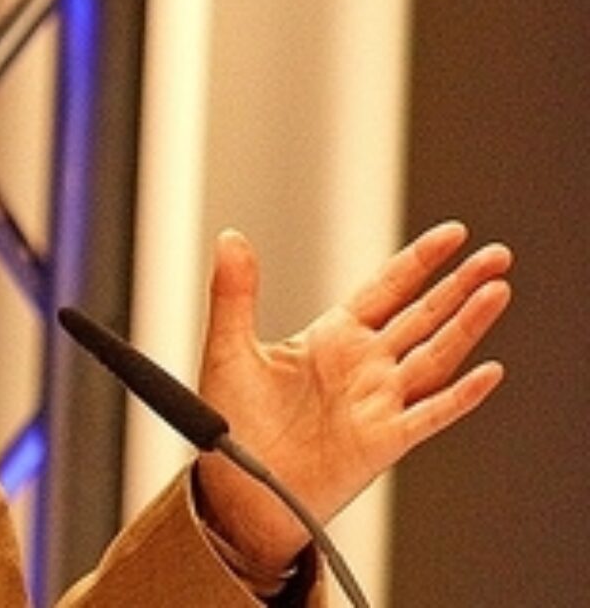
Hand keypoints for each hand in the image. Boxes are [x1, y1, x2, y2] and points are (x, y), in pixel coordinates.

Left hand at [193, 221, 512, 573]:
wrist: (238, 491)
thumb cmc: (235, 426)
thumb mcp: (228, 348)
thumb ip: (234, 293)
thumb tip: (231, 238)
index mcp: (333, 339)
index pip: (387, 289)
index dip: (419, 261)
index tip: (452, 234)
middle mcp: (364, 367)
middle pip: (423, 317)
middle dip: (459, 285)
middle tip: (496, 255)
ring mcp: (379, 403)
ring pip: (435, 356)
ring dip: (466, 326)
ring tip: (496, 292)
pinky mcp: (383, 441)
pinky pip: (429, 415)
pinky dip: (459, 396)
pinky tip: (487, 373)